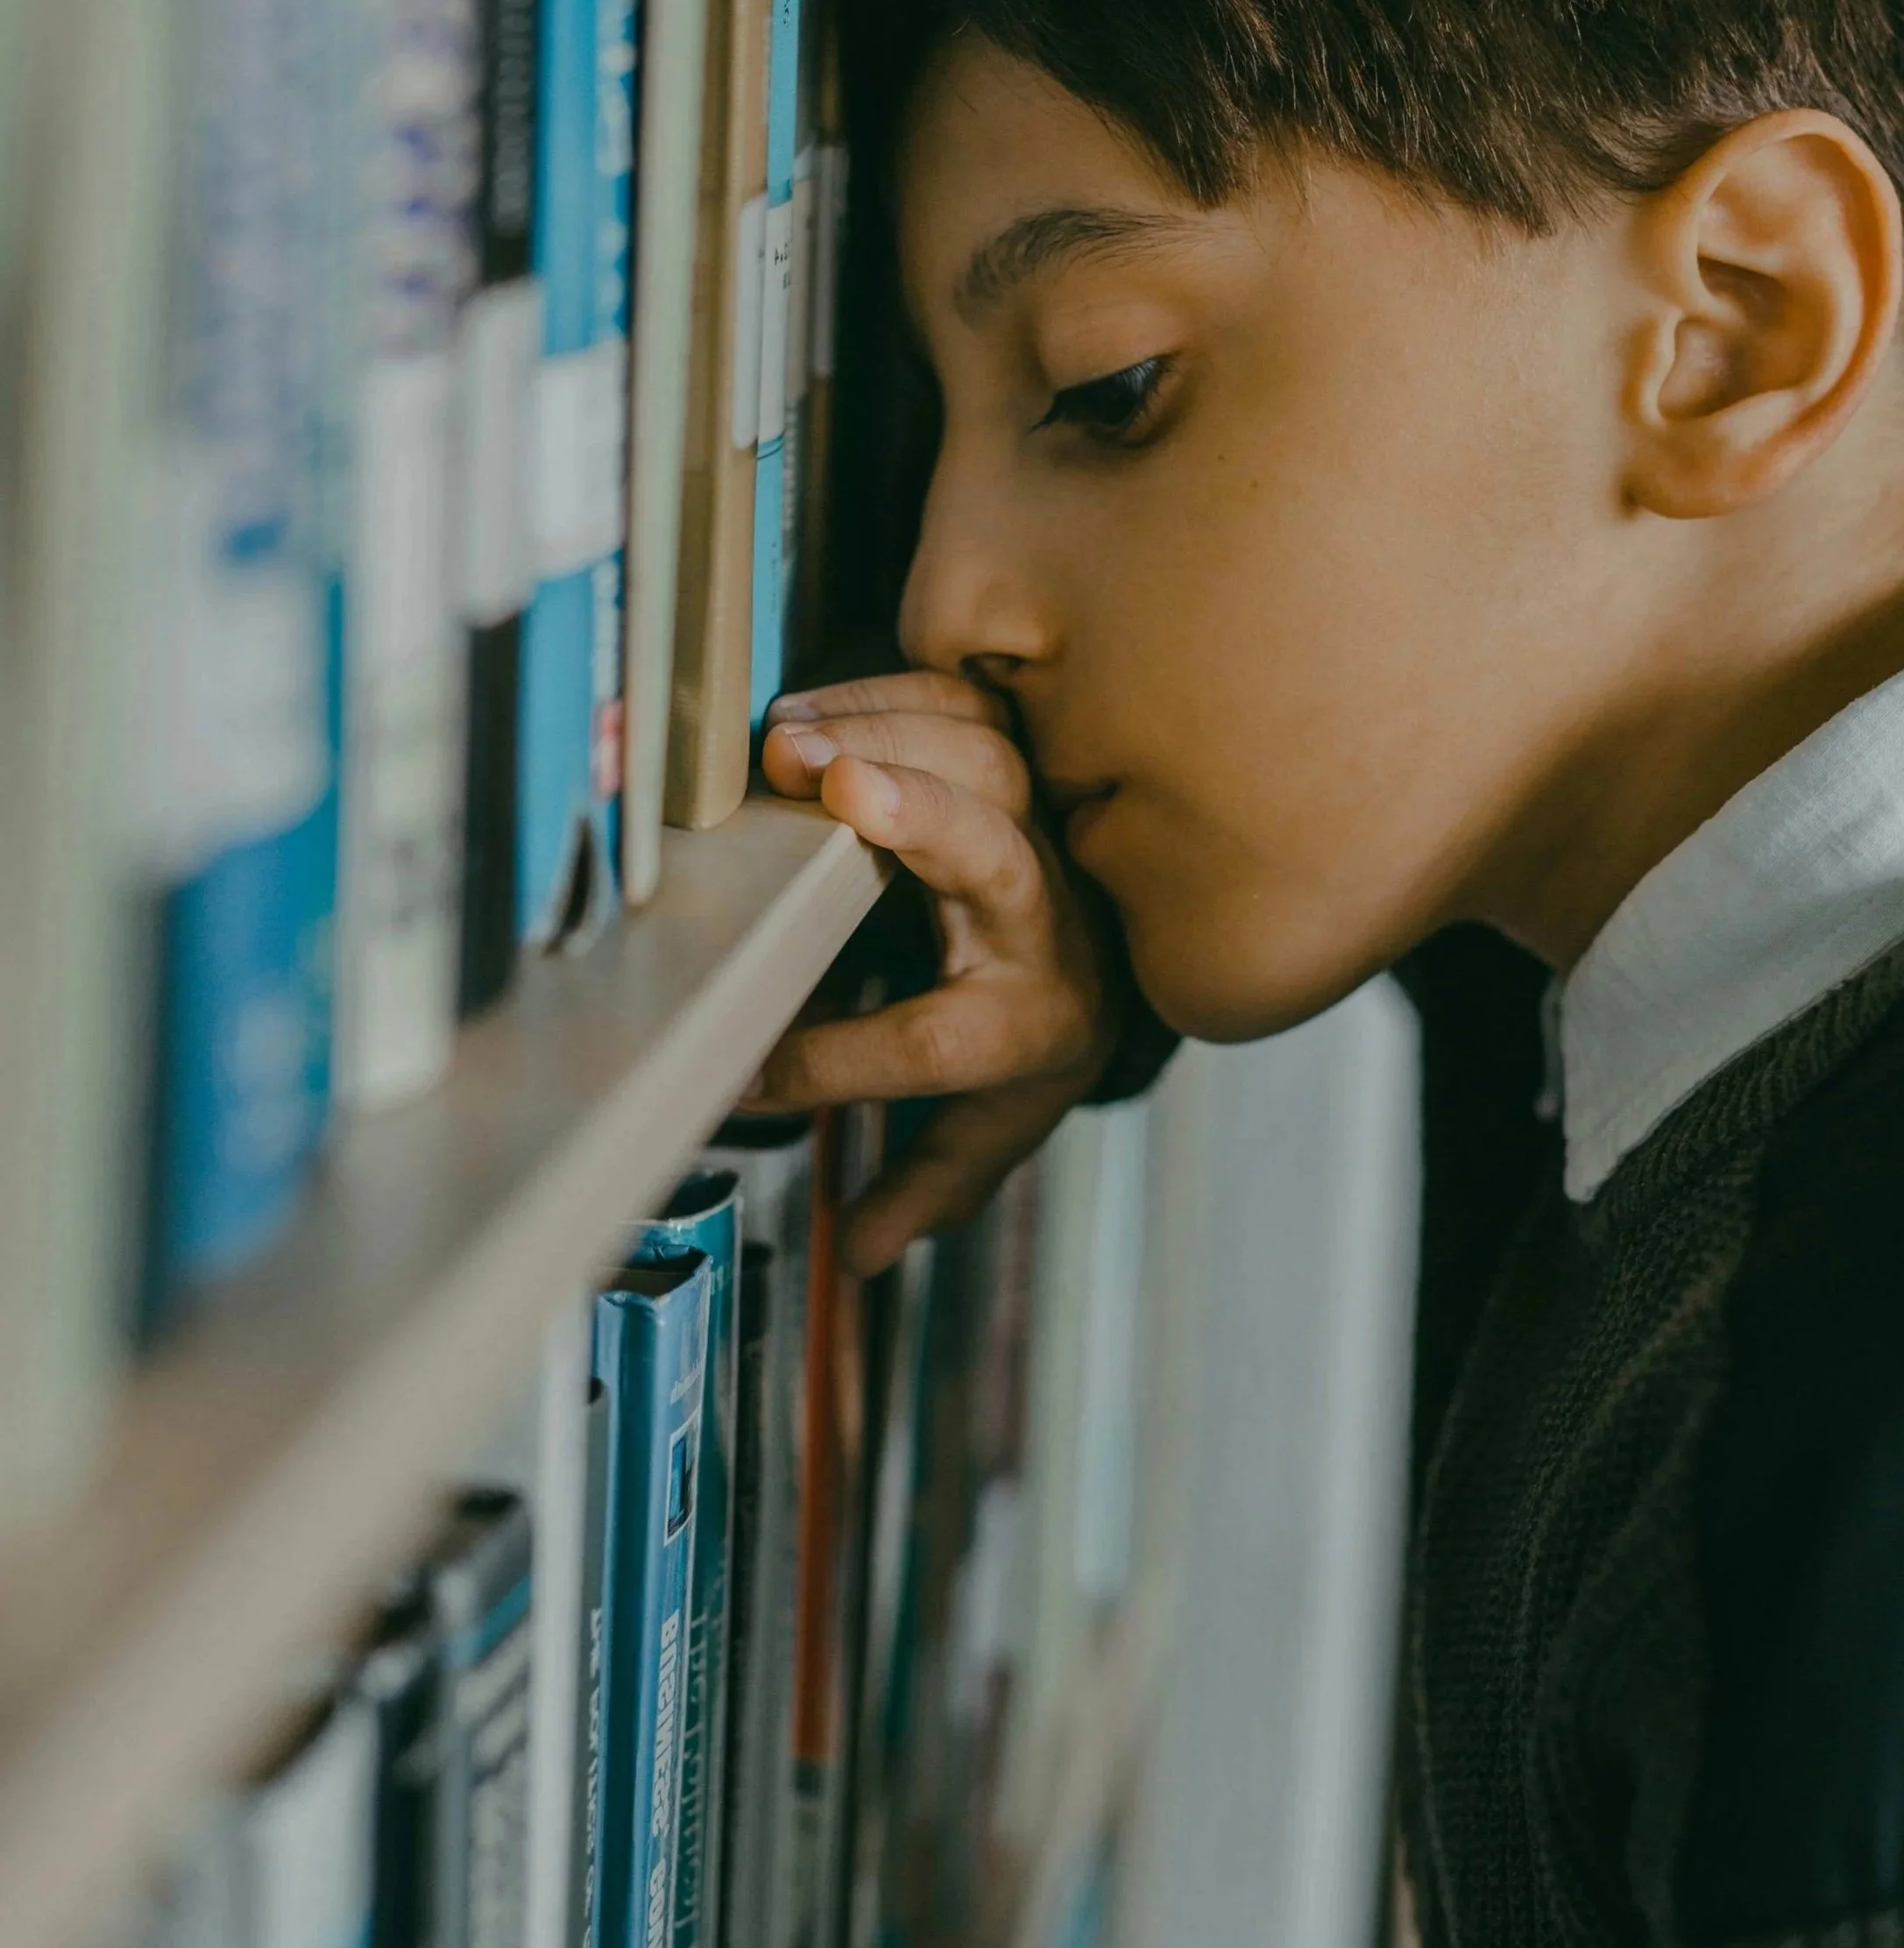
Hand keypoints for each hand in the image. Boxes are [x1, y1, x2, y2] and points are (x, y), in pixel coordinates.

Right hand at [748, 669, 1123, 1272]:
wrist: (1119, 949)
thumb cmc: (1032, 1039)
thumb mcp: (990, 1127)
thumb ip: (922, 1186)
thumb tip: (859, 1253)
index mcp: (1035, 1023)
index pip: (937, 1045)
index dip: (835, 1061)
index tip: (740, 1070)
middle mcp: (1045, 918)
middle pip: (992, 853)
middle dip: (916, 817)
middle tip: (824, 787)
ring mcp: (1037, 821)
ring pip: (978, 757)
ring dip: (878, 736)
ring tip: (781, 746)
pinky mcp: (1017, 750)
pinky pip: (957, 702)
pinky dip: (877, 694)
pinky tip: (802, 712)